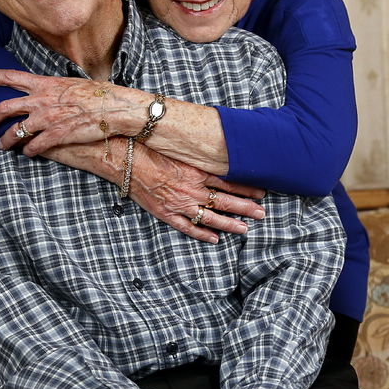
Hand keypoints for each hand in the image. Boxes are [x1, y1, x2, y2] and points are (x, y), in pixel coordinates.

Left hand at [0, 70, 150, 151]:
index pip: (9, 76)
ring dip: (5, 141)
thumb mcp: (72, 84)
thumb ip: (54, 88)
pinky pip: (35, 145)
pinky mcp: (57, 135)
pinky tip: (27, 153)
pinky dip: (28, 150)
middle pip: (4, 107)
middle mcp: (41, 100)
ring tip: (1, 146)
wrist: (116, 108)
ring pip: (15, 131)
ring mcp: (48, 118)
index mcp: (44, 84)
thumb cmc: (98, 95)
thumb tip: (46, 91)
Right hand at [128, 148, 264, 243]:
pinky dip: (202, 234)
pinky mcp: (167, 214)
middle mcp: (192, 190)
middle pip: (225, 201)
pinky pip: (188, 228)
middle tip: (262, 213)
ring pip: (211, 217)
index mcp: (197, 172)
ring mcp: (180, 204)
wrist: (126, 160)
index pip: (229, 182)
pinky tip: (215, 239)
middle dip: (246, 208)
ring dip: (229, 224)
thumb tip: (219, 153)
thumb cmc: (152, 150)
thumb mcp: (181, 149)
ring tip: (245, 229)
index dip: (247, 189)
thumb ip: (199, 155)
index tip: (261, 192)